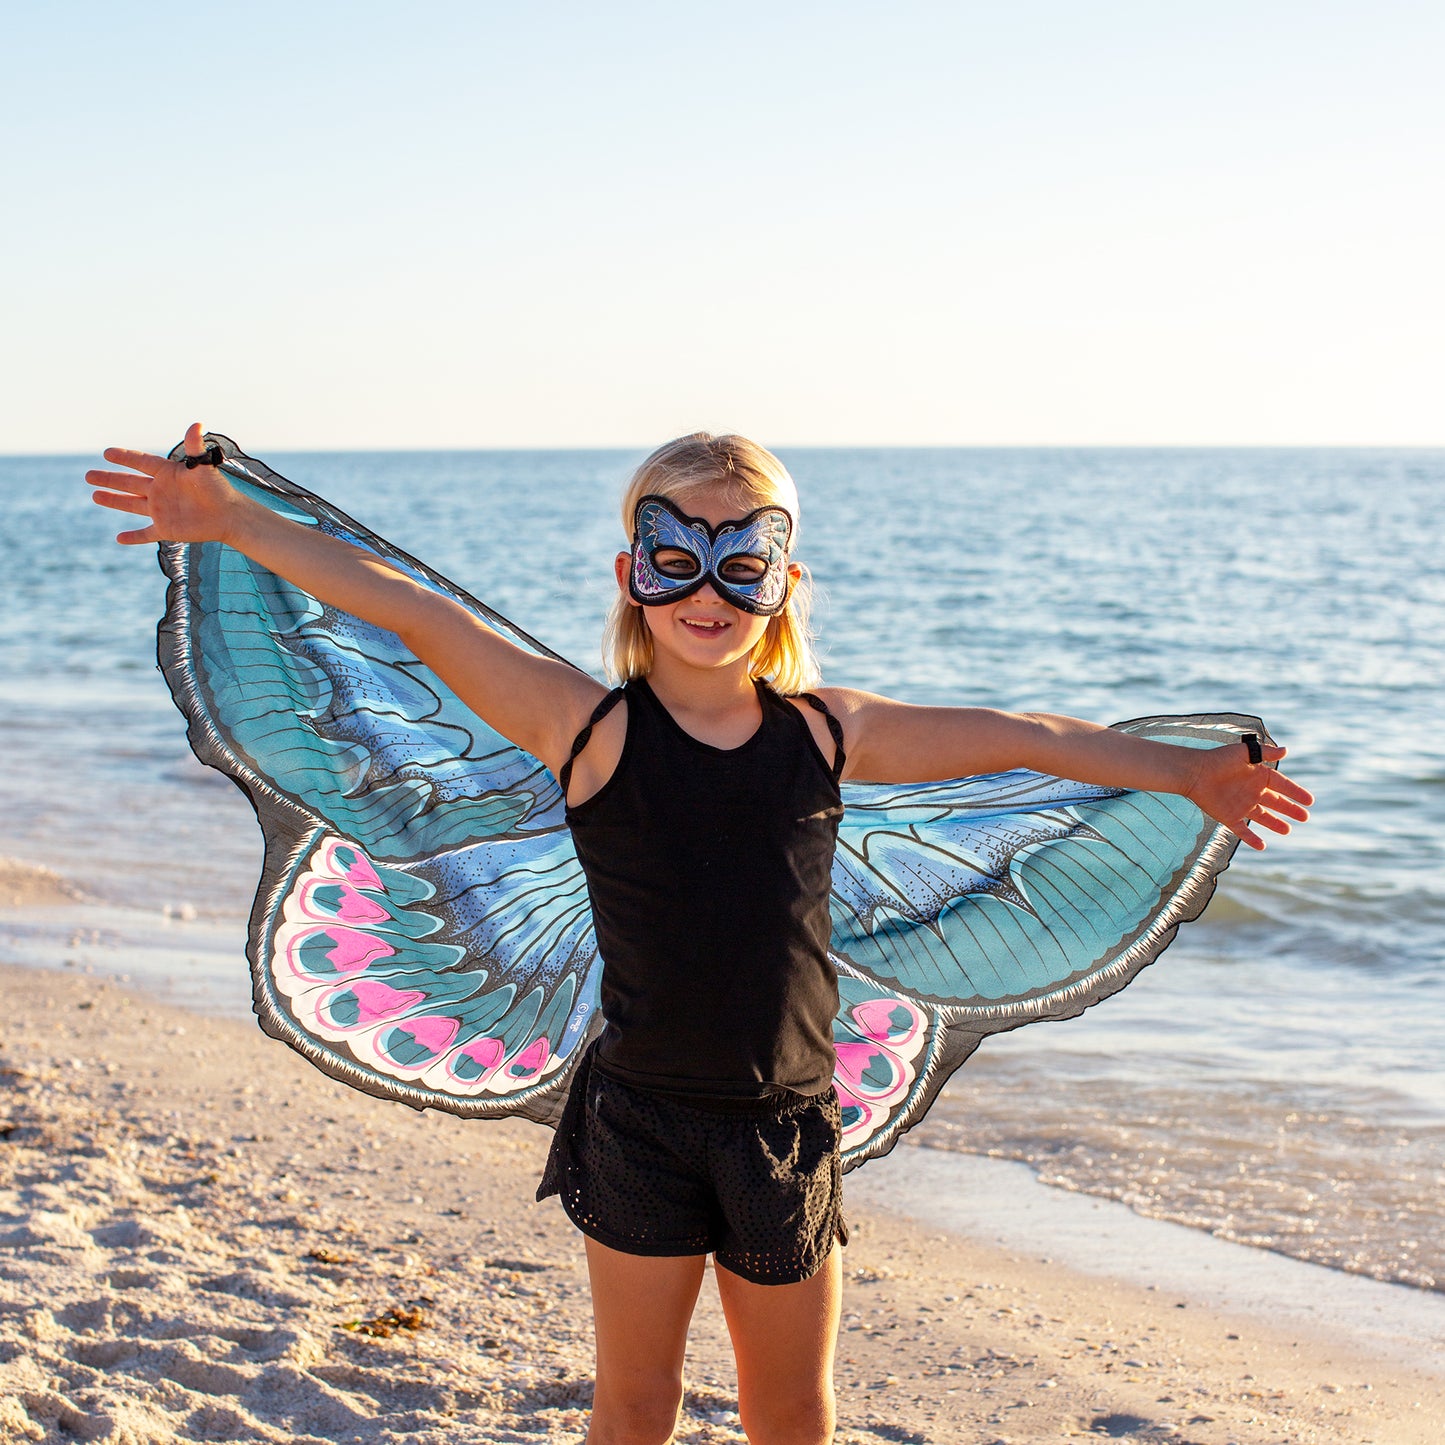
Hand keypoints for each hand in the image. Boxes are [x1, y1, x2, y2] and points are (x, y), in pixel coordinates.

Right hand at [87, 422, 238, 545]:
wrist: (230, 516)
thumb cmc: (218, 490)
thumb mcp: (204, 467)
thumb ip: (195, 448)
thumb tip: (197, 424)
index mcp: (168, 474)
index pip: (141, 462)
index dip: (125, 457)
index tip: (106, 452)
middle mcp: (162, 491)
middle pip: (130, 483)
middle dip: (110, 479)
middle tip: (88, 475)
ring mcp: (162, 510)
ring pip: (132, 505)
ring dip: (114, 500)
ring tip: (94, 495)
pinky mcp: (167, 528)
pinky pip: (146, 533)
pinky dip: (134, 537)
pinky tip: (119, 539)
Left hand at [1185, 740, 1312, 849]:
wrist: (1194, 773)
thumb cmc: (1218, 760)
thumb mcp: (1244, 753)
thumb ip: (1265, 753)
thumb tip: (1286, 750)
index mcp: (1257, 775)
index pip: (1282, 785)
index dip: (1295, 792)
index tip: (1310, 801)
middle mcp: (1252, 791)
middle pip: (1276, 802)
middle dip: (1290, 809)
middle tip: (1305, 817)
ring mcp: (1241, 805)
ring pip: (1263, 817)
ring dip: (1275, 824)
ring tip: (1288, 830)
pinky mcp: (1228, 817)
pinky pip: (1242, 830)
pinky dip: (1252, 839)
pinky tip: (1262, 846)